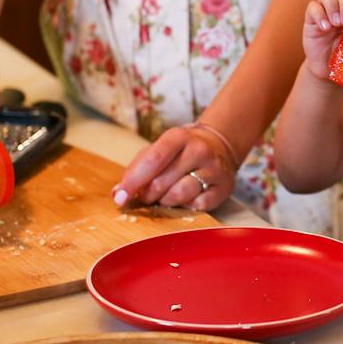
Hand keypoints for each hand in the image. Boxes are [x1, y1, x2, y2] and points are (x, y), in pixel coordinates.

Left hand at [113, 124, 234, 211]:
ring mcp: (214, 168)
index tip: (120, 197)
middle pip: (162, 182)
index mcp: (179, 137)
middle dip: (147, 194)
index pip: (153, 160)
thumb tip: (118, 193)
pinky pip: (197, 206)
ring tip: (166, 196)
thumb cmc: (180, 152)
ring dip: (166, 201)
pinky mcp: (224, 187)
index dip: (133, 181)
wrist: (218, 146)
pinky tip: (187, 197)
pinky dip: (186, 206)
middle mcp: (199, 150)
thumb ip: (137, 169)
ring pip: (180, 195)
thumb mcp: (158, 150)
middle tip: (147, 195)